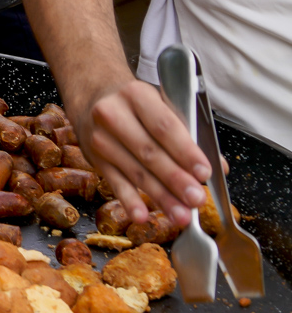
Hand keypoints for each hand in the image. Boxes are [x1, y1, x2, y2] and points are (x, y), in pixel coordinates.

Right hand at [71, 75, 208, 225]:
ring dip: (160, 196)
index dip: (185, 152)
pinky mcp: (95, 159)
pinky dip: (128, 201)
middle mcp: (114, 114)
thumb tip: (219, 166)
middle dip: (175, 179)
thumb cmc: (137, 106)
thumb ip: (190, 135)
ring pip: (135, 171)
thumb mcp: (162, 106)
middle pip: (149, 152)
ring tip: (181, 215)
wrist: (93, 97)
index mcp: (137, 96)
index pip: (164, 127)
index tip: (204, 173)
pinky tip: (141, 216)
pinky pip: (114, 182)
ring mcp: (101, 138)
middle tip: (197, 200)